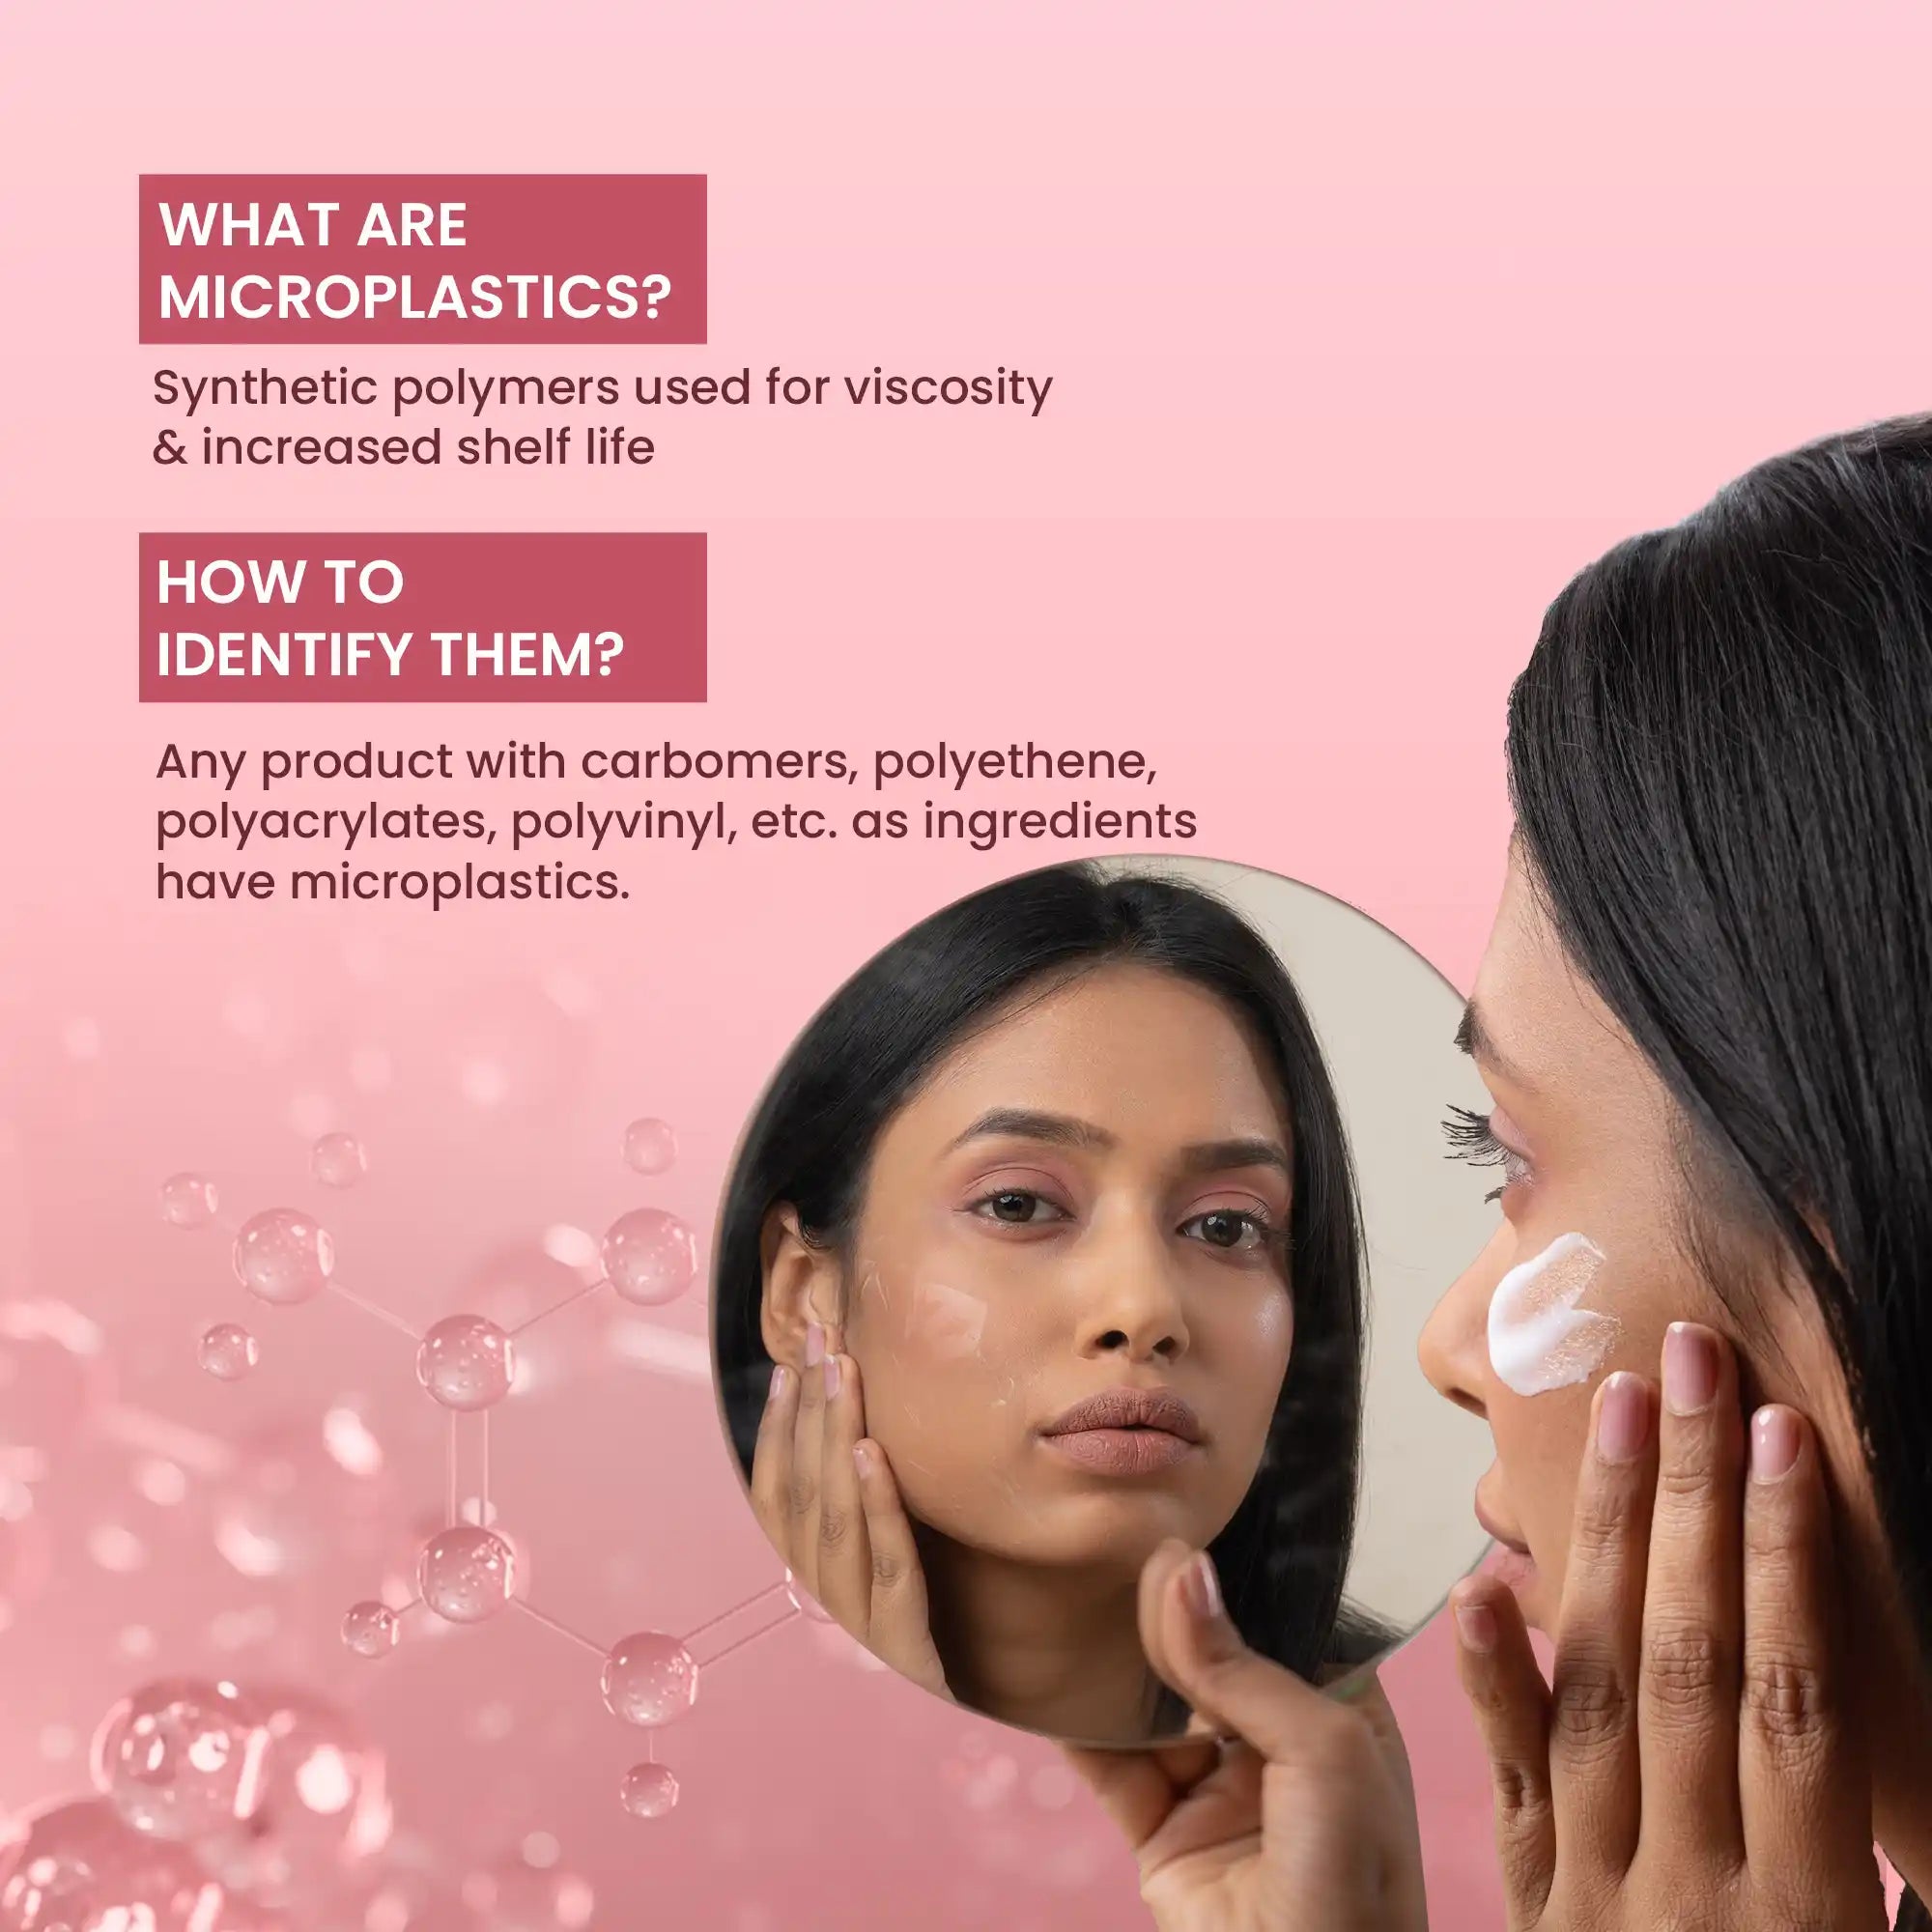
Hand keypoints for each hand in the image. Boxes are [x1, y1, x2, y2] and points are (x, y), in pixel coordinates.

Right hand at [749, 1321, 949, 1697]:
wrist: (973, 1694)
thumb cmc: (927, 1604)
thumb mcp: (885, 1545)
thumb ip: (859, 1493)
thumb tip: (846, 1404)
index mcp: (808, 1573)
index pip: (774, 1495)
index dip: (776, 1430)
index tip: (789, 1368)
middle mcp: (822, 1595)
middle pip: (805, 1494)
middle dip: (812, 1412)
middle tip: (824, 1346)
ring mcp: (860, 1621)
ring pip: (836, 1519)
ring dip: (835, 1439)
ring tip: (844, 1377)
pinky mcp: (904, 1638)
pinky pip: (888, 1559)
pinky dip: (877, 1501)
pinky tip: (873, 1451)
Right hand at [1066, 1538, 1427, 1931]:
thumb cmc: (1355, 1891)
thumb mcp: (1327, 1756)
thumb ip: (1245, 1667)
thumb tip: (1178, 1572)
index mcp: (1346, 1720)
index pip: (1291, 1624)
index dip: (1246, 1575)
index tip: (1195, 1512)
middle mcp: (1281, 1748)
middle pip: (1213, 1656)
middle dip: (1172, 1607)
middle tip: (1129, 1544)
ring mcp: (1218, 1792)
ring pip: (1155, 1704)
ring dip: (1119, 1659)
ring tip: (1082, 1591)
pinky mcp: (1162, 1836)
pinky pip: (1110, 1765)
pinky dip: (1076, 1725)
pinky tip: (1047, 1677)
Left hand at [1452, 1323, 1888, 1929]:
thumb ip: (1890, 1889)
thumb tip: (1905, 1821)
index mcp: (1799, 1913)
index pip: (1790, 1700)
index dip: (1786, 1563)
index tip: (1779, 1438)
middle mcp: (1689, 1885)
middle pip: (1688, 1660)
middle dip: (1691, 1504)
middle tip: (1685, 1363)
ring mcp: (1597, 1890)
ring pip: (1598, 1688)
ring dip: (1605, 1544)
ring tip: (1612, 1417)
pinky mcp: (1538, 1907)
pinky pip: (1512, 1784)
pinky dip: (1494, 1681)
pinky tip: (1485, 1582)